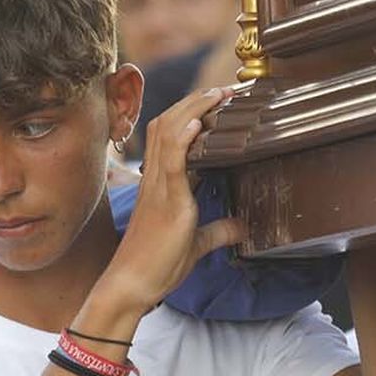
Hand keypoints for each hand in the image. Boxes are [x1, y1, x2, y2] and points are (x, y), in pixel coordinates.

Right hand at [96, 87, 245, 316]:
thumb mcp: (196, 244)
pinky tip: (199, 121)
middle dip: (196, 101)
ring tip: (218, 94)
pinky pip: (172, 160)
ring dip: (194, 108)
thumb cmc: (156, 266)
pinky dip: (184, 136)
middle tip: (225, 89)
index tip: (218, 101)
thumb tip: (242, 226)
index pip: (170, 134)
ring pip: (169, 132)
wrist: (132, 285)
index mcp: (161, 184)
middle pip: (168, 123)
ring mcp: (158, 187)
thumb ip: (218, 230)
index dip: (190, 112)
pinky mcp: (166, 201)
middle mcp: (156, 179)